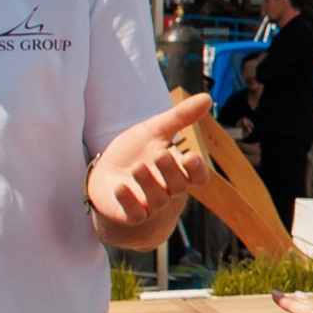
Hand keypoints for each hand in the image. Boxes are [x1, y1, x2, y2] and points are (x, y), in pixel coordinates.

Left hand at [88, 95, 211, 230]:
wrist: (105, 177)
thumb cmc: (135, 153)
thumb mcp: (155, 131)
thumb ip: (180, 117)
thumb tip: (207, 97)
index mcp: (179, 171)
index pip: (198, 176)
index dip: (197, 169)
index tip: (190, 156)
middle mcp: (168, 190)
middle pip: (179, 185)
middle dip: (170, 171)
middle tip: (160, 154)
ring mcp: (150, 205)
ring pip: (158, 199)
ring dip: (149, 183)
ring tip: (137, 167)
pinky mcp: (130, 215)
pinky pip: (135, 214)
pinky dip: (129, 202)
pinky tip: (121, 187)